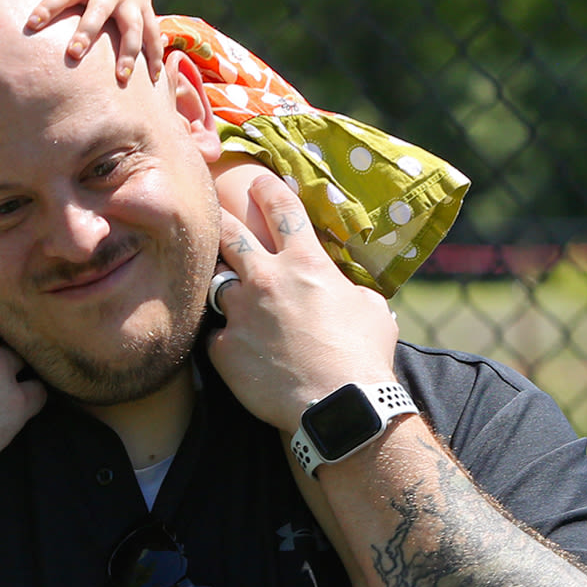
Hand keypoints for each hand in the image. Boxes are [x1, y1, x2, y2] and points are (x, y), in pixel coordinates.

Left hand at [11, 0, 161, 83]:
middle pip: (98, 12)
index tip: (30, 24)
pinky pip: (153, 34)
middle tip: (72, 54)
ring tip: (121, 77)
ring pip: (133, 28)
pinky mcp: (144, 8)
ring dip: (129, 52)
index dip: (47, 7)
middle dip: (87, 32)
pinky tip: (152, 79)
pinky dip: (155, 55)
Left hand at [205, 172, 399, 434]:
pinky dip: (229, 343)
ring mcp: (239, 312)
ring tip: (240, 305)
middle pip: (229, 234)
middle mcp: (266, 279)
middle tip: (215, 218)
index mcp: (306, 263)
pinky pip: (218, 336)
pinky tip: (247, 357)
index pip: (281, 208)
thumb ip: (349, 290)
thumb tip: (346, 291)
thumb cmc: (363, 357)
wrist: (338, 406)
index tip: (257, 180)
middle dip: (220, 220)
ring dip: (229, 292)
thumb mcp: (371, 309)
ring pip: (219, 287)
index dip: (267, 188)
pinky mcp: (223, 348)